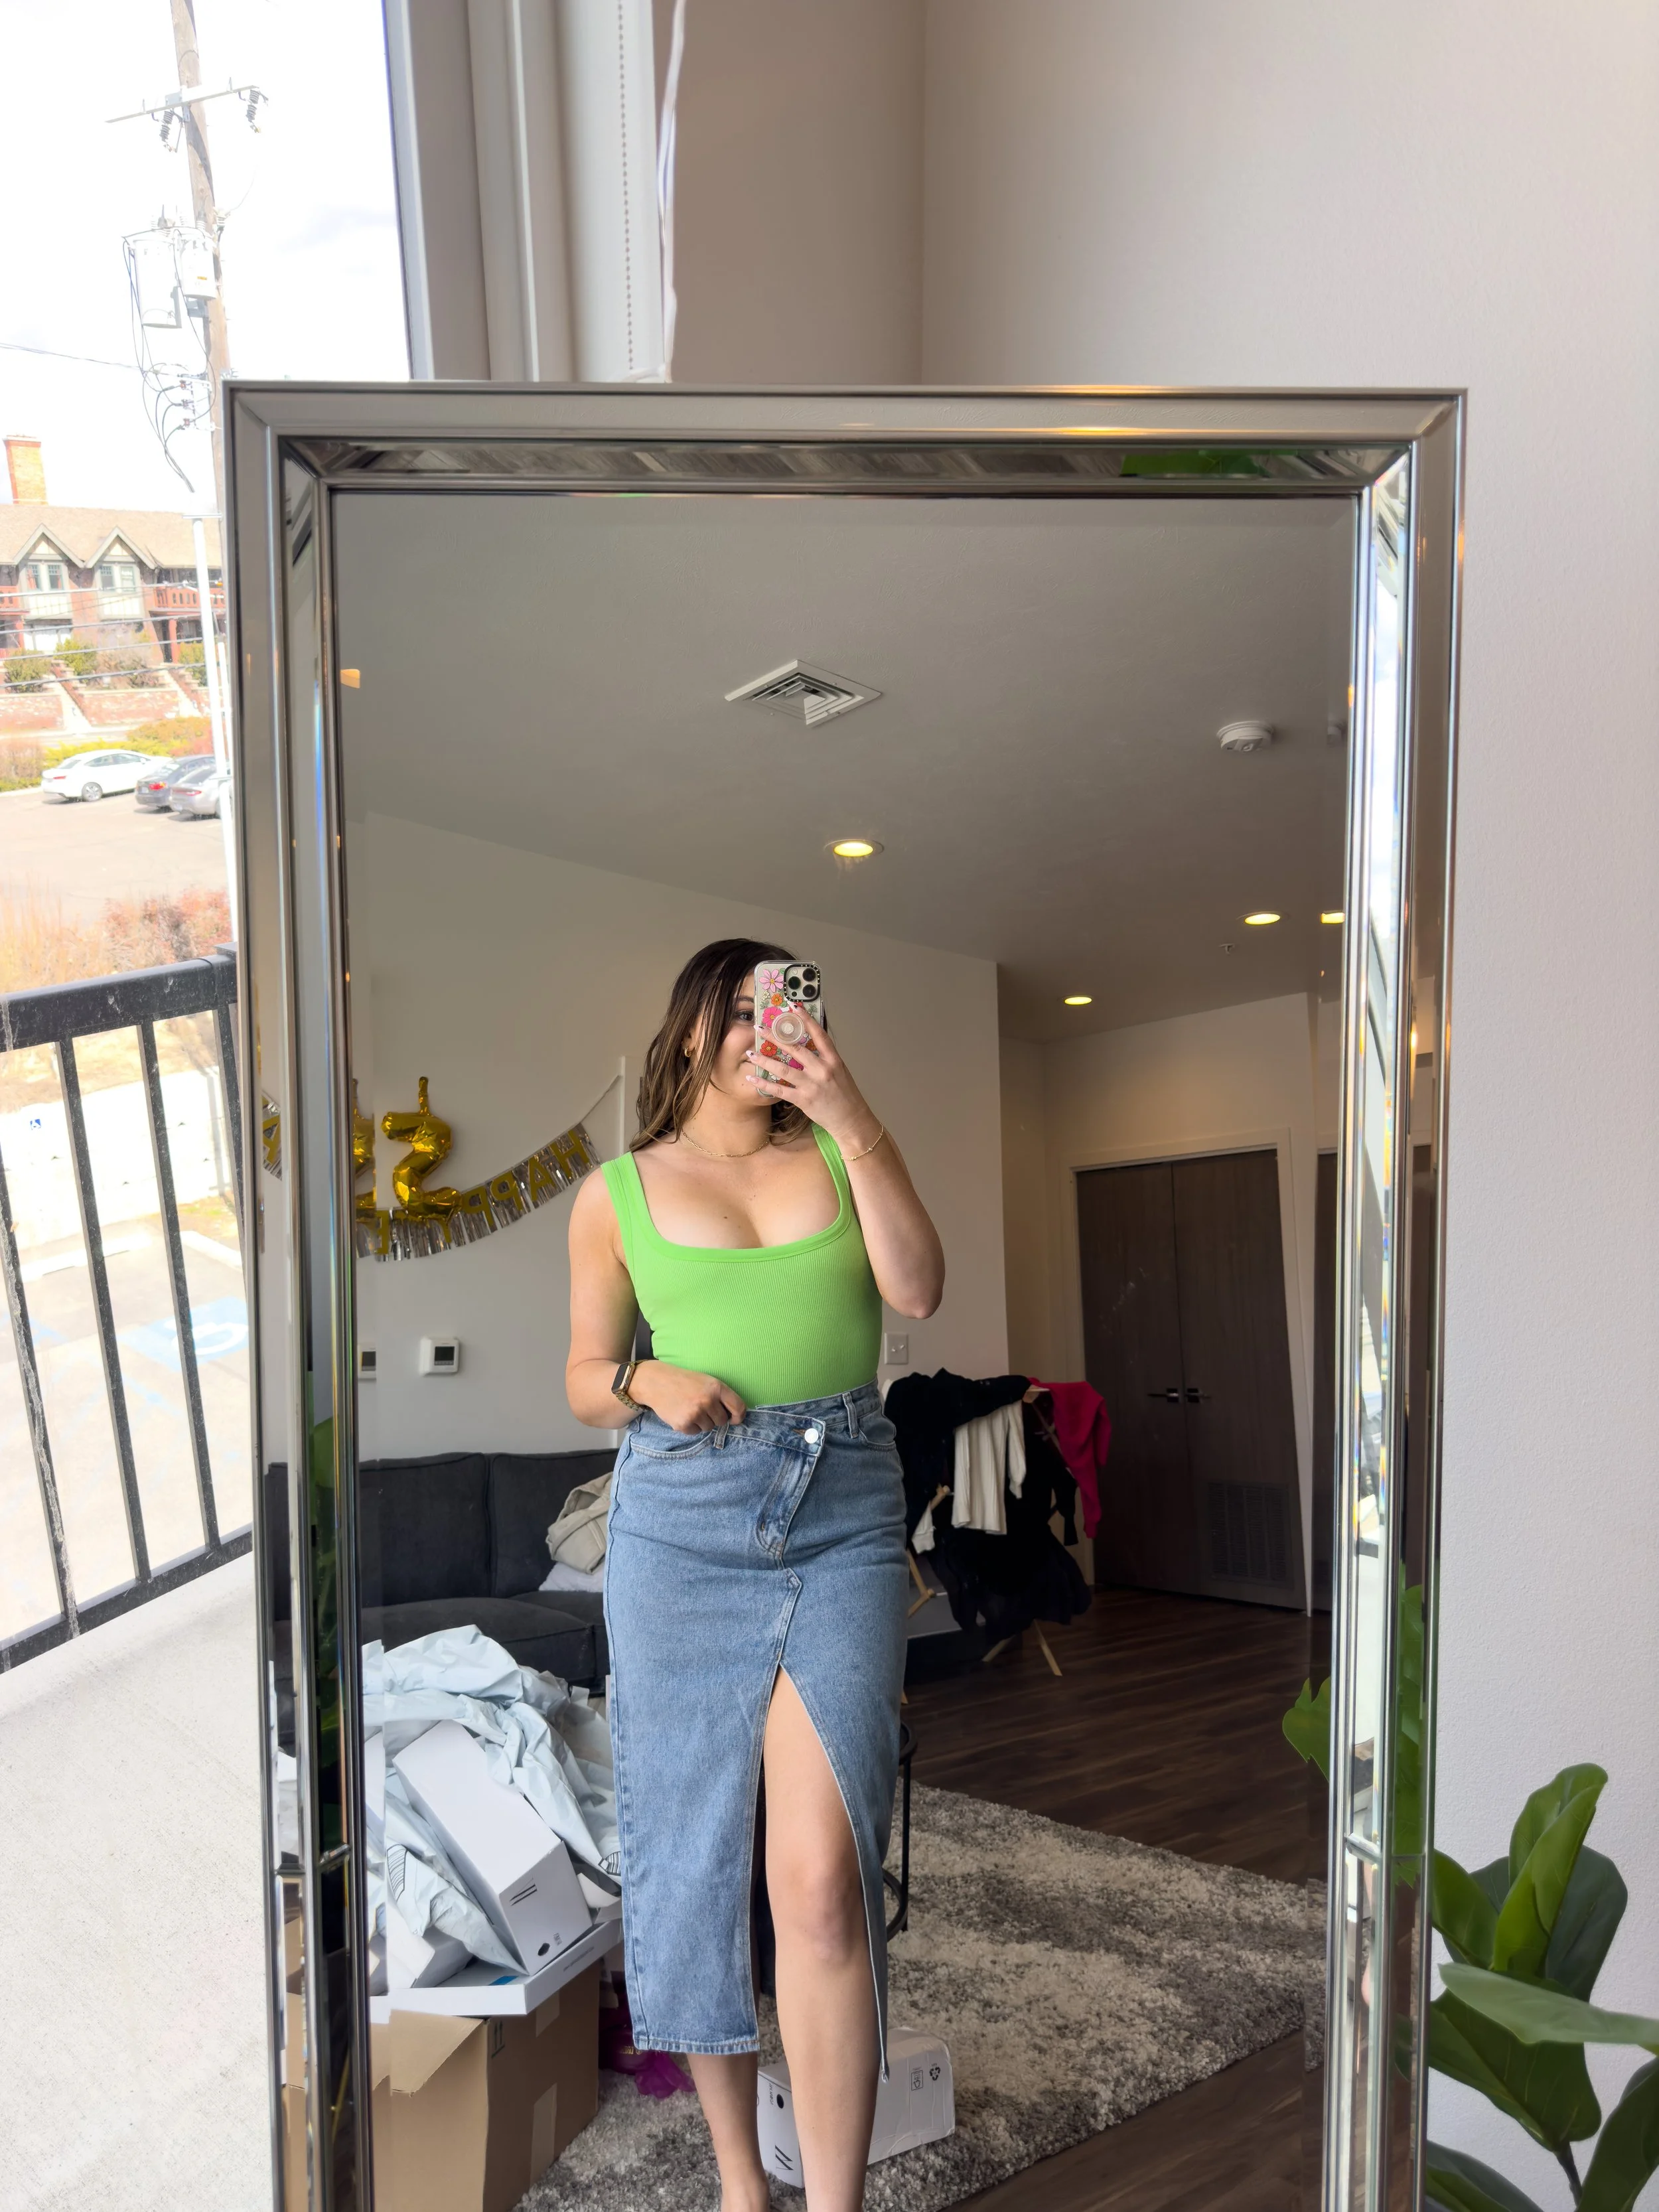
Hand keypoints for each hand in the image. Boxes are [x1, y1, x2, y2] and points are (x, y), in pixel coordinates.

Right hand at [631, 1360, 745, 1432]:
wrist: (656, 1382)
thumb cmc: (684, 1382)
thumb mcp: (706, 1381)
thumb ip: (721, 1396)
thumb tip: (734, 1417)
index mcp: (717, 1387)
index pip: (739, 1407)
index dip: (738, 1416)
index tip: (734, 1419)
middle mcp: (708, 1400)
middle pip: (722, 1421)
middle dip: (714, 1418)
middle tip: (701, 1407)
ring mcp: (695, 1413)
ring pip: (708, 1428)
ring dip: (701, 1422)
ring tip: (690, 1408)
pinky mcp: (683, 1424)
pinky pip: (695, 1432)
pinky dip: (690, 1426)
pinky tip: (682, 1413)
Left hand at [742, 1013, 880, 1152]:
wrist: (851, 1119)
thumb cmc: (845, 1095)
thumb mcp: (840, 1071)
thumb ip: (825, 1058)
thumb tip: (808, 1044)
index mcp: (833, 1060)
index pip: (819, 1034)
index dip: (806, 1019)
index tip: (793, 1007)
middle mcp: (822, 1070)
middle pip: (795, 1049)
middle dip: (775, 1037)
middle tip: (760, 1027)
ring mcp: (812, 1085)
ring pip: (783, 1069)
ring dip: (765, 1060)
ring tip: (750, 1052)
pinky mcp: (803, 1100)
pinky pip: (780, 1090)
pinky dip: (764, 1083)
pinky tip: (752, 1077)